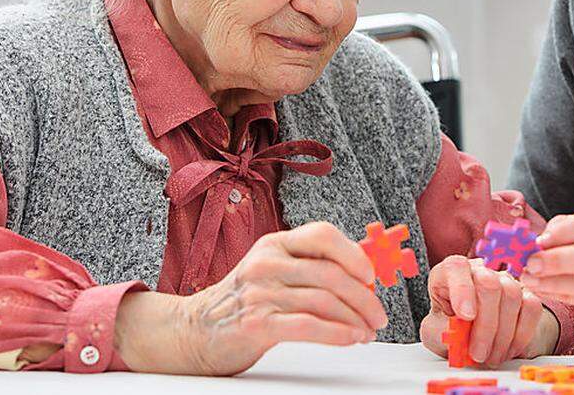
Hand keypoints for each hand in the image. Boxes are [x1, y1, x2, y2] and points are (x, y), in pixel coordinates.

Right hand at [116, 222, 387, 374]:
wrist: (194, 330)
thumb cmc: (243, 301)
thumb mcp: (272, 271)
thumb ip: (309, 267)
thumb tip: (362, 275)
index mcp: (275, 244)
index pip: (323, 235)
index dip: (354, 254)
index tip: (372, 275)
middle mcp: (267, 263)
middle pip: (330, 274)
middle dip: (364, 297)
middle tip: (379, 314)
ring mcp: (260, 292)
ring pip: (324, 301)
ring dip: (355, 319)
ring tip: (366, 331)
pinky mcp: (256, 323)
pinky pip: (308, 326)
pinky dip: (337, 333)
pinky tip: (351, 338)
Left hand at [420, 255, 558, 366]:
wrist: (472, 341)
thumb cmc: (451, 332)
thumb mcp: (437, 334)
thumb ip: (444, 330)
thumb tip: (457, 331)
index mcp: (449, 274)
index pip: (456, 267)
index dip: (462, 289)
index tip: (465, 316)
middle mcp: (479, 272)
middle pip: (489, 283)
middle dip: (485, 324)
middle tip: (478, 353)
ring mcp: (504, 281)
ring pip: (512, 296)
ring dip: (502, 335)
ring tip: (490, 357)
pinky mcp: (525, 294)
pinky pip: (531, 308)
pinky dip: (520, 335)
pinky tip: (507, 349)